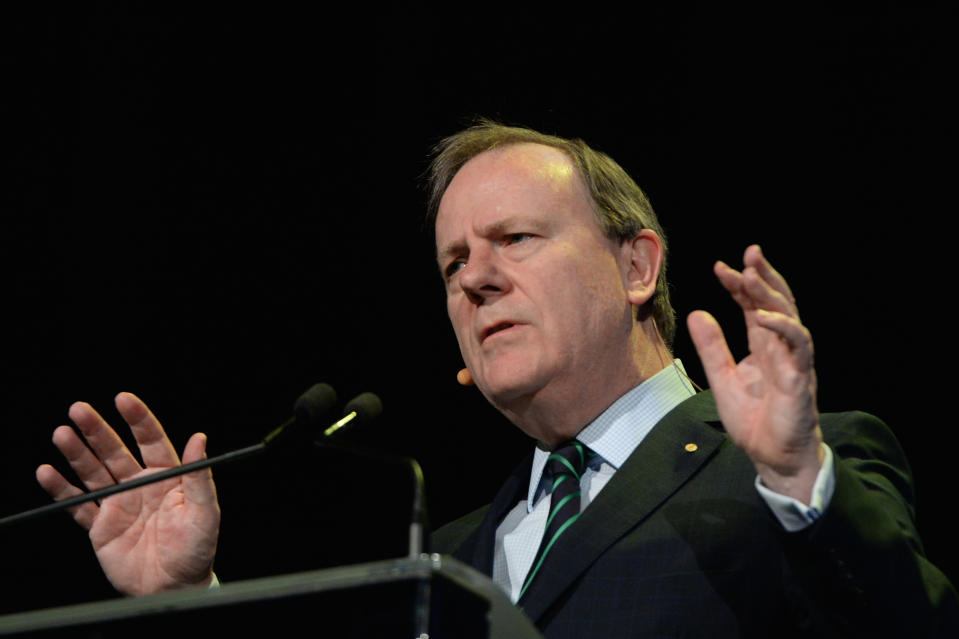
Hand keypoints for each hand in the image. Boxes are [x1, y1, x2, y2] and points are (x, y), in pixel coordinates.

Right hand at [36, 393, 219, 595]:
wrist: (174, 587)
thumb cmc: (197, 549)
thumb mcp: (205, 511)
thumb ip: (199, 475)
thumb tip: (199, 438)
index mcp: (166, 477)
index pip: (150, 440)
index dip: (137, 419)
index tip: (123, 399)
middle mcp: (140, 485)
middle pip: (114, 451)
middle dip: (97, 430)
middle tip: (78, 410)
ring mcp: (118, 504)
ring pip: (93, 472)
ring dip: (76, 453)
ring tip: (62, 434)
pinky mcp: (100, 526)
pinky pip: (77, 505)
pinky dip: (61, 489)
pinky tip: (47, 473)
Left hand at [687, 245, 823, 502]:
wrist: (773, 457)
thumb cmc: (754, 421)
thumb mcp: (723, 379)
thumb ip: (712, 348)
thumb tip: (696, 313)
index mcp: (762, 346)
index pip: (752, 306)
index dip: (740, 285)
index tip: (720, 267)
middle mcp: (780, 347)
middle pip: (776, 302)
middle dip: (763, 276)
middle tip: (749, 253)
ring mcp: (793, 360)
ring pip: (788, 316)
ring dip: (770, 294)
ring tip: (751, 275)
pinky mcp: (800, 377)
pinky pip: (798, 346)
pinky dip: (782, 327)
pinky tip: (763, 316)